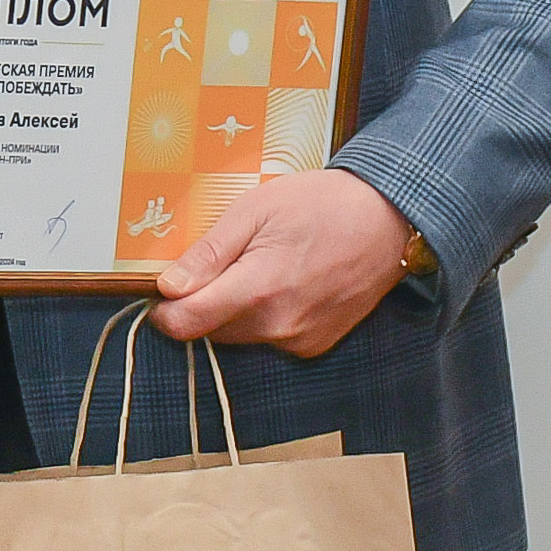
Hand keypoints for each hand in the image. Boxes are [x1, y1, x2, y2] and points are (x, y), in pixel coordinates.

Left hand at [149, 169, 416, 357]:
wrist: (387, 219)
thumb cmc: (320, 205)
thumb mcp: (255, 210)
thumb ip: (210, 253)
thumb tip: (168, 287)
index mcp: (259, 290)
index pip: (186, 325)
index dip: (164, 310)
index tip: (163, 289)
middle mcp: (279, 326)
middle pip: (209, 332)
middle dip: (201, 303)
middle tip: (219, 262)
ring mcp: (300, 340)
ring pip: (239, 336)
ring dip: (232, 311)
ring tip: (257, 266)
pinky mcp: (316, 344)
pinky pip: (270, 338)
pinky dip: (264, 316)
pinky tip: (282, 281)